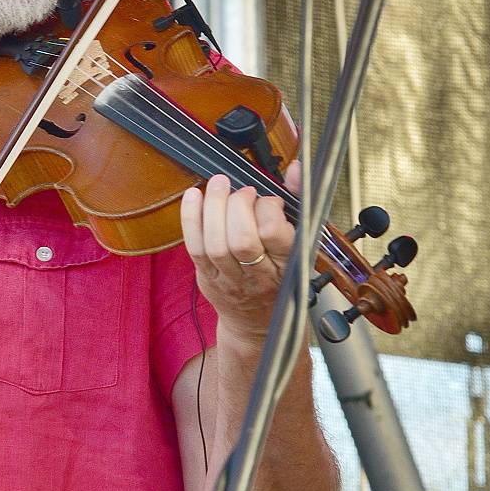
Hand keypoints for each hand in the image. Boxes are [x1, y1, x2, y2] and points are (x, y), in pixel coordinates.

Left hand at [180, 162, 300, 337]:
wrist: (257, 322)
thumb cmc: (280, 274)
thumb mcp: (299, 242)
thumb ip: (298, 201)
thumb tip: (295, 168)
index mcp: (287, 265)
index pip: (274, 235)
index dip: (268, 210)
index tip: (267, 201)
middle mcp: (258, 275)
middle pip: (241, 240)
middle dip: (237, 207)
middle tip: (242, 191)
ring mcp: (230, 279)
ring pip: (215, 244)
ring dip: (213, 207)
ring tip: (218, 185)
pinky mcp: (207, 277)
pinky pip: (194, 247)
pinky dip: (190, 218)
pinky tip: (193, 195)